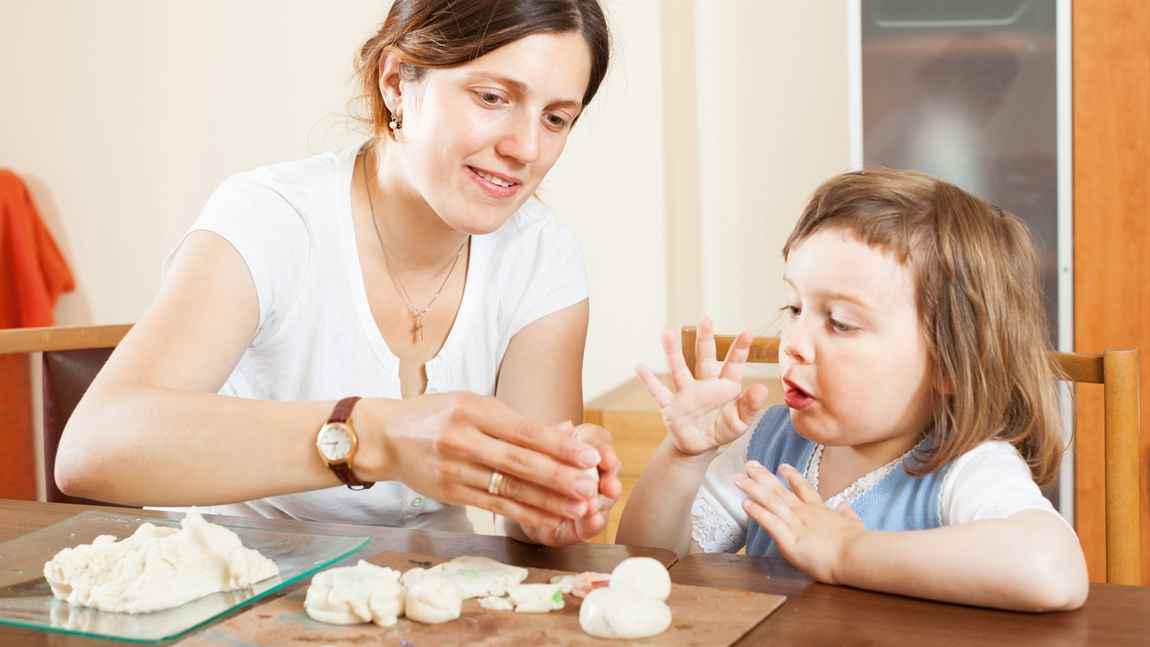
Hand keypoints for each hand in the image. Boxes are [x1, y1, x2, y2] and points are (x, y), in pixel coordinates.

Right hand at [367, 393, 603, 533]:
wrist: (385, 436)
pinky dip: (524, 515)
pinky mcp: (450, 493)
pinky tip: (548, 520)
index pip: (523, 431)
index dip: (558, 445)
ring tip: (578, 508)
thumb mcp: (470, 403)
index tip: (589, 456)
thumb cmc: (436, 415)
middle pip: (518, 462)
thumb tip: (565, 432)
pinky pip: (494, 507)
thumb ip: (512, 421)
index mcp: (471, 410)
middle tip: (590, 486)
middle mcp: (462, 440)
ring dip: (547, 501)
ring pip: (508, 489)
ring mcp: (454, 469)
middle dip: (558, 476)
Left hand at [519, 422, 624, 545]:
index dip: (604, 450)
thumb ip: (552, 440)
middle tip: (609, 485)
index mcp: (583, 450)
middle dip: (611, 478)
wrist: (521, 507)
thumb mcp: (537, 454)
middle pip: (611, 471)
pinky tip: (593, 520)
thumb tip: (566, 426)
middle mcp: (594, 474)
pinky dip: (593, 522)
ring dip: (603, 502)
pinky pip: (593, 524)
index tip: (603, 457)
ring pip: (606, 499)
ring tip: (594, 505)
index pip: (600, 442)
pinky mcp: (585, 526)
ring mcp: (592, 500)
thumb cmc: (532, 473)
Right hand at [635, 317, 769, 456]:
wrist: (699, 446)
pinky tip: (639, 367)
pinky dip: (648, 381)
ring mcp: (686, 394)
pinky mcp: (671, 407)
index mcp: (725, 387)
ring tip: (667, 332)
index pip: (733, 365)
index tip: (747, 333)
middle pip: (704, 358)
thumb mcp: (740, 421)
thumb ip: (750, 406)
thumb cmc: (722, 430)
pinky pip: (658, 392)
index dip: (740, 349)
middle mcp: (704, 384)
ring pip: (678, 369)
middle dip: (705, 339)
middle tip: (706, 318)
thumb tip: (763, 388)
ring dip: (672, 351)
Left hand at [737, 462, 865, 583]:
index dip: (792, 477)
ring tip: (738, 479)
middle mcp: (805, 514)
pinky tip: (745, 503)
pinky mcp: (790, 541)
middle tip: (749, 464)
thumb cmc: (859, 544)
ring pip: (771, 503)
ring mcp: (796, 525)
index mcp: (820, 512)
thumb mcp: (855, 525)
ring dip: (753, 490)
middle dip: (763, 477)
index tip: (782, 466)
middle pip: (780, 491)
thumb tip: (845, 506)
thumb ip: (848, 515)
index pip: (804, 490)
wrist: (858, 555)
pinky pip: (770, 523)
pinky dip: (757, 513)